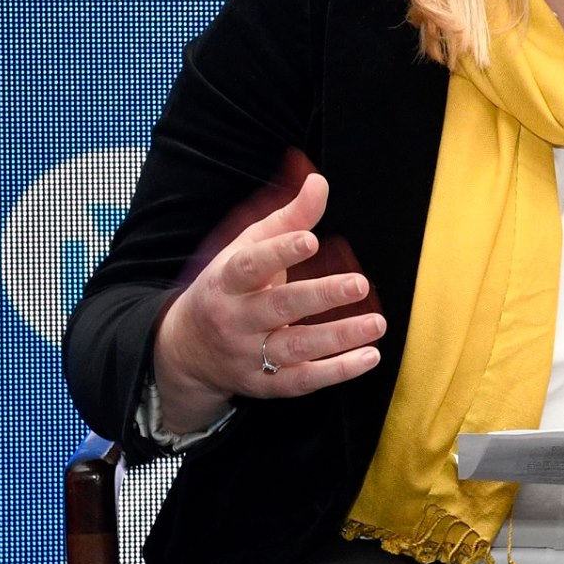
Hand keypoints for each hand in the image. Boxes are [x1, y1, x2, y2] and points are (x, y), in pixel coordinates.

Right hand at [151, 171, 385, 435]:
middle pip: (277, 307)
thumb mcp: (248, 249)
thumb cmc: (230, 286)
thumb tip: (319, 181)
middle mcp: (235, 319)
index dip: (279, 252)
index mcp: (227, 280)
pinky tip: (369, 356)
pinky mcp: (266, 383)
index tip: (311, 239)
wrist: (187, 349)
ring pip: (294, 348)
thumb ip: (288, 218)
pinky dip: (337, 372)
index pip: (250, 265)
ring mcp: (249, 354)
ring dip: (338, 337)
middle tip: (358, 284)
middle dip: (319, 296)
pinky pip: (302, 380)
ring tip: (377, 323)